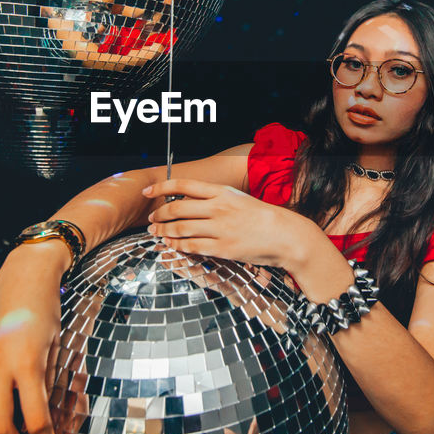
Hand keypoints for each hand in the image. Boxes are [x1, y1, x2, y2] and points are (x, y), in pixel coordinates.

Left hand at [141, 177, 310, 267]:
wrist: (286, 235)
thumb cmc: (262, 217)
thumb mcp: (238, 198)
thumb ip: (215, 198)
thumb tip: (189, 200)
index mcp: (222, 192)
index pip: (184, 185)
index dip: (161, 187)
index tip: (147, 192)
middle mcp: (219, 208)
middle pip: (177, 208)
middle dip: (159, 214)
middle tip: (151, 219)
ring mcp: (221, 228)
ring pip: (181, 228)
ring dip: (164, 231)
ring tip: (156, 233)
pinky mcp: (223, 248)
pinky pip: (192, 246)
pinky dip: (177, 245)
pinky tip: (170, 245)